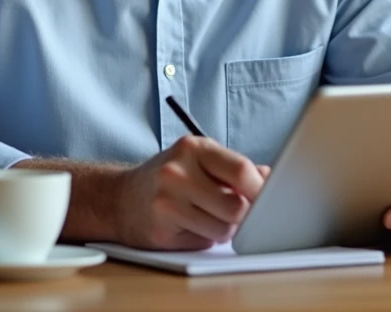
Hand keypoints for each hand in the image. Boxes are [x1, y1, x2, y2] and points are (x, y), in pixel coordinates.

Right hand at [112, 135, 268, 250]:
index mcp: (193, 148)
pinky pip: (204, 243)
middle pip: (236, 207)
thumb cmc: (168, 178)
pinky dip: (205, 238)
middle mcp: (177, 173)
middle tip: (234, 210)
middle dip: (243, 214)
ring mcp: (166, 203)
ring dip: (225, 229)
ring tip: (208, 216)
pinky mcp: (160, 231)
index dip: (261, 189)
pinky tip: (189, 225)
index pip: (240, 170)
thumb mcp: (199, 160)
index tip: (268, 197)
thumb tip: (270, 178)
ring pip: (224, 230)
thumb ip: (235, 168)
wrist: (119, 198)